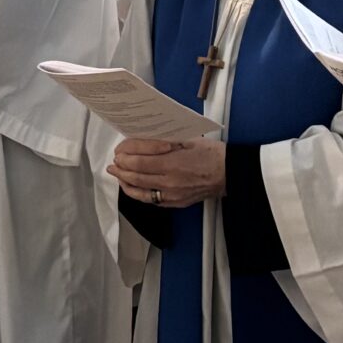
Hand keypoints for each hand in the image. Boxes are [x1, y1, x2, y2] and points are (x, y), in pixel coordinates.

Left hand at [108, 138, 225, 209]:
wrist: (229, 173)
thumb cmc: (211, 154)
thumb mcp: (186, 140)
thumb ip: (163, 141)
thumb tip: (142, 140)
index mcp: (172, 162)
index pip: (139, 160)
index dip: (125, 155)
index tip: (120, 150)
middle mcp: (170, 181)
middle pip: (136, 176)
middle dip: (121, 168)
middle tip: (114, 162)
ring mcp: (171, 195)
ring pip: (139, 191)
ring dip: (124, 182)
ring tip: (117, 174)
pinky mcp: (175, 203)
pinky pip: (150, 200)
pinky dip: (137, 193)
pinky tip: (132, 187)